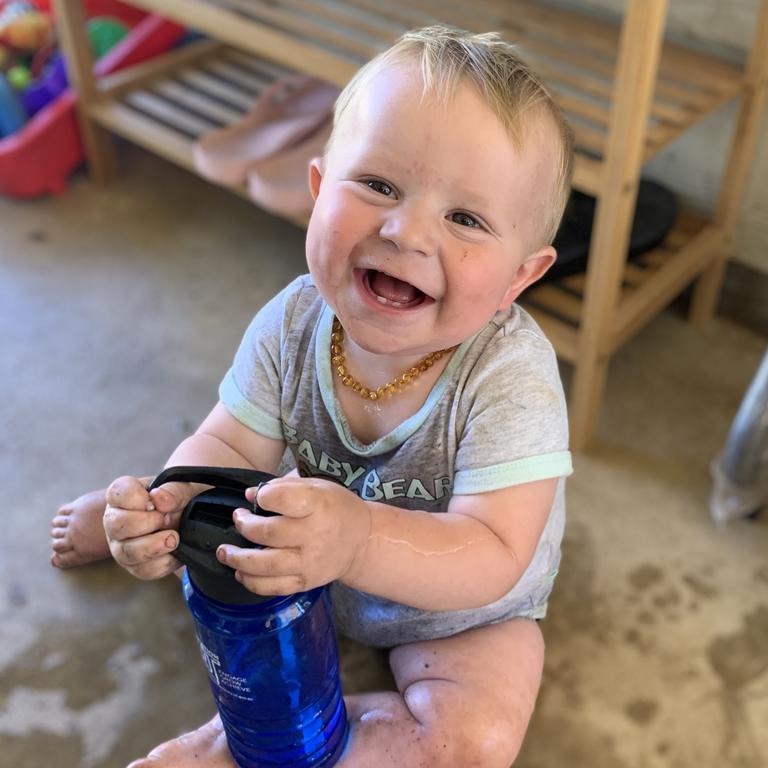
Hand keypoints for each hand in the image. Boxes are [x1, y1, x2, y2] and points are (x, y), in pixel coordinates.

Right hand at [103, 476, 194, 579]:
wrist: (190, 521)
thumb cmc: (179, 501)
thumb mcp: (183, 489)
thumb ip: (173, 491)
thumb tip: (160, 499)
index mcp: (123, 495)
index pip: (117, 493)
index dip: (136, 498)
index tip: (153, 502)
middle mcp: (116, 520)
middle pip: (116, 525)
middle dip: (145, 523)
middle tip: (166, 519)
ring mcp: (122, 545)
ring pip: (126, 552)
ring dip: (153, 546)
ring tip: (173, 538)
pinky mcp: (135, 565)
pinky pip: (142, 570)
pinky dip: (163, 562)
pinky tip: (174, 552)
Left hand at [216, 476, 370, 595]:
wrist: (362, 541)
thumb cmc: (335, 508)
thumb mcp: (317, 486)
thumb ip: (284, 486)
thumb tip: (250, 495)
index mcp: (318, 505)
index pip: (282, 498)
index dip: (262, 496)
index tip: (255, 497)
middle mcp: (314, 535)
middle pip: (268, 532)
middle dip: (244, 525)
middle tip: (238, 519)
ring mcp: (309, 562)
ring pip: (265, 565)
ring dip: (238, 558)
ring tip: (224, 552)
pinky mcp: (305, 582)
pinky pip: (272, 587)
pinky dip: (251, 581)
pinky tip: (241, 571)